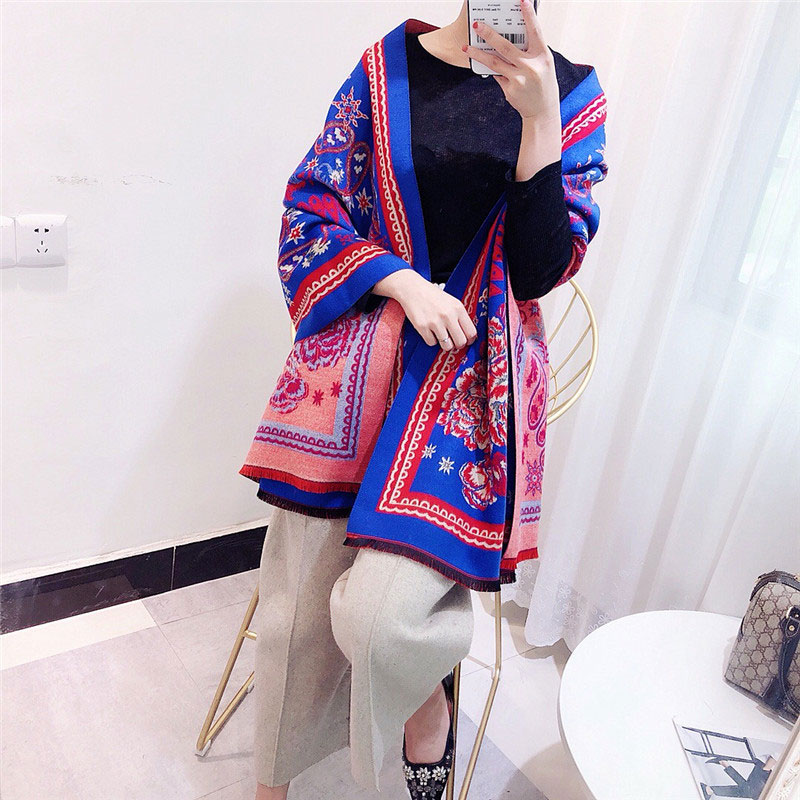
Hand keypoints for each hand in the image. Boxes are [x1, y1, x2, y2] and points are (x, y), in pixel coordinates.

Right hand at [372, 270, 477, 351]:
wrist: (412, 289)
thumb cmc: (432, 296)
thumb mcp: (451, 302)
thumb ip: (460, 317)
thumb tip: (467, 335)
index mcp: (458, 308)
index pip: (471, 332)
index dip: (470, 340)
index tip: (467, 341)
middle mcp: (448, 315)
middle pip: (460, 342)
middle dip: (458, 345)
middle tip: (454, 341)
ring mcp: (435, 322)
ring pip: (447, 346)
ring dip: (445, 344)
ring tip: (441, 336)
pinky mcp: (422, 327)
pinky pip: (432, 343)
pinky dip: (431, 339)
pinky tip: (430, 331)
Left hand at [462, 0, 559, 122]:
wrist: (542, 111)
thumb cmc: (543, 84)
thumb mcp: (543, 64)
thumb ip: (530, 51)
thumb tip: (512, 36)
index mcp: (543, 56)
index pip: (534, 31)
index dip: (529, 15)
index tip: (521, 1)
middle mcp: (530, 66)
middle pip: (506, 46)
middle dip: (489, 34)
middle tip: (476, 25)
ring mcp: (519, 79)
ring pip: (494, 62)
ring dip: (478, 53)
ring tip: (466, 47)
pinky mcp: (510, 90)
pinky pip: (496, 75)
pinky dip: (489, 69)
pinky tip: (480, 63)